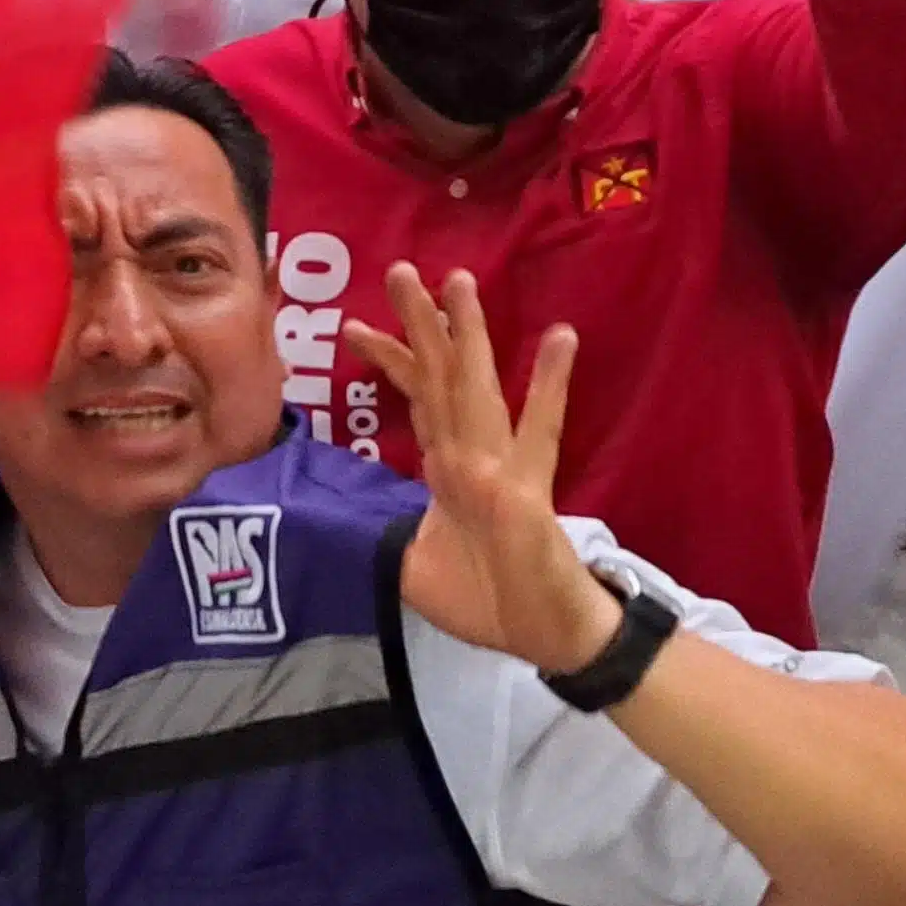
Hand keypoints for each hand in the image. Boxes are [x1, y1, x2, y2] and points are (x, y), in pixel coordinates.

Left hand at [338, 264, 622, 676]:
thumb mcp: (418, 570)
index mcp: (449, 469)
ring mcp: (500, 468)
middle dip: (419, 327)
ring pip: (476, 390)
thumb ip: (391, 543)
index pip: (417, 403)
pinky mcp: (525, 492)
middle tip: (397, 270)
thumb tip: (345, 538)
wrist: (547, 634)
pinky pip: (537, 434)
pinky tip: (559, 337)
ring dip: (468, 336)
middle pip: (438, 380)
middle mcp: (472, 456)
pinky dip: (548, 386)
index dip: (390, 363)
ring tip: (459, 281)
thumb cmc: (490, 599)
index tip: (352, 325)